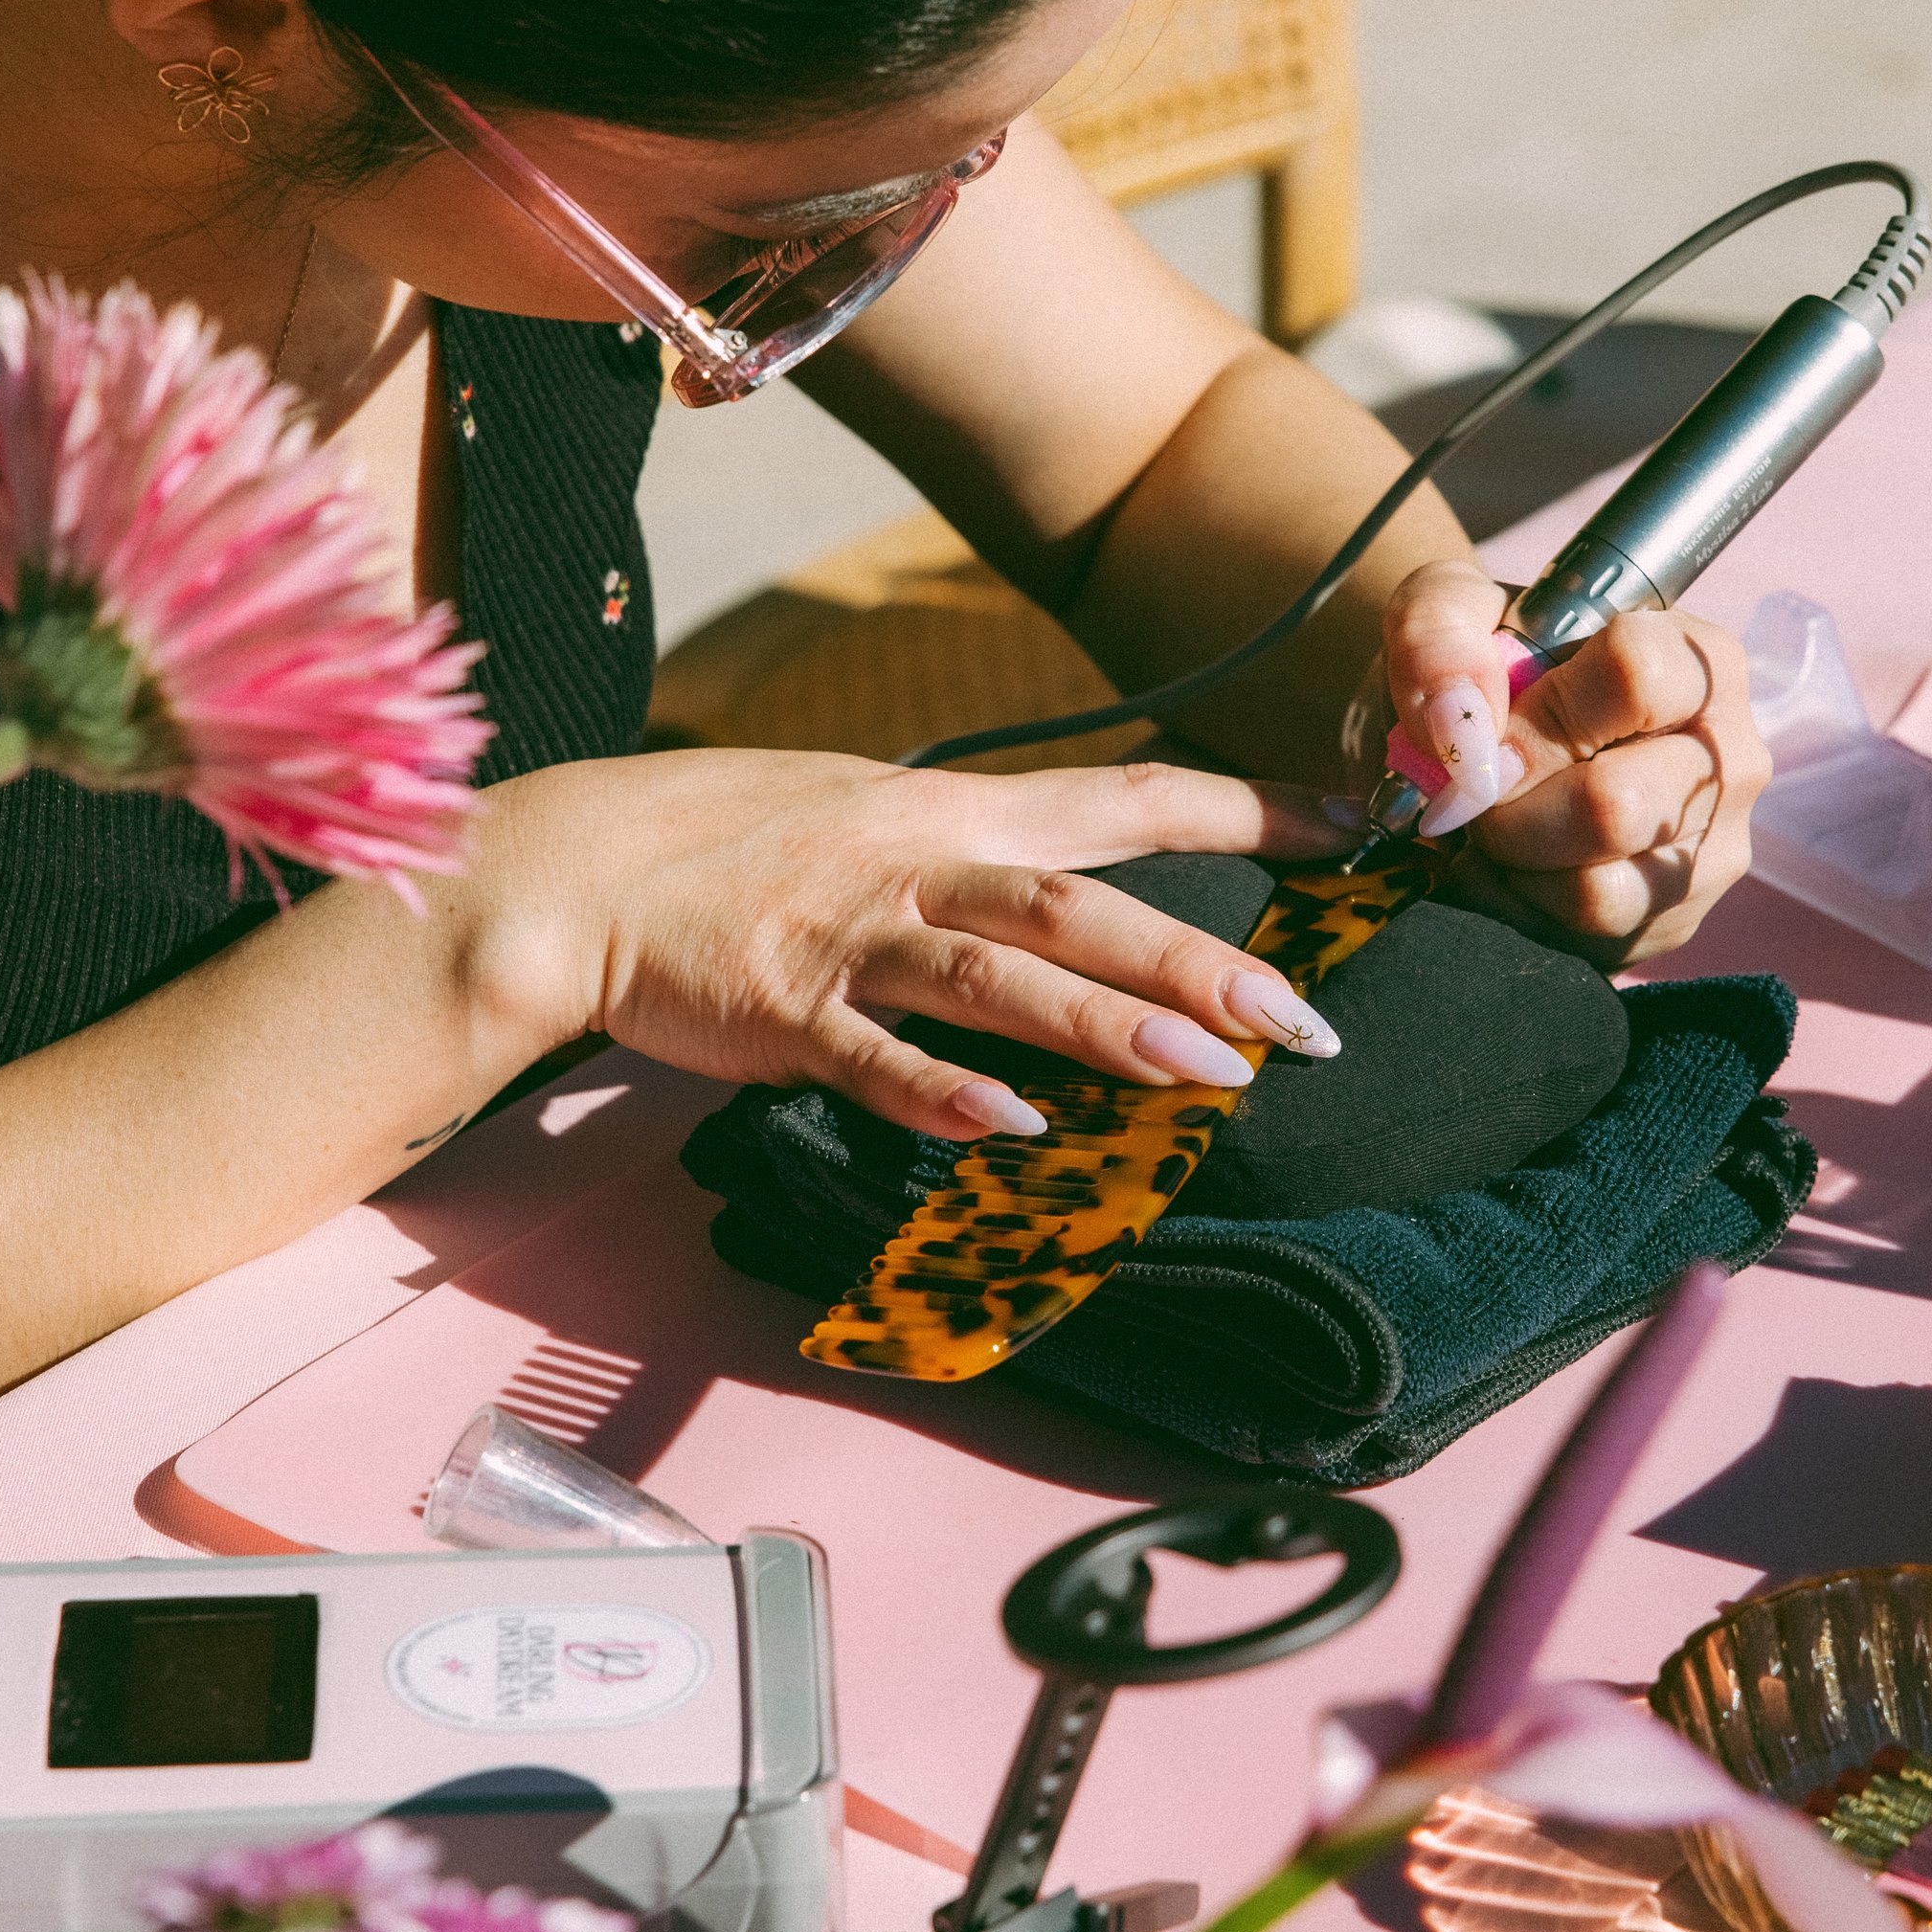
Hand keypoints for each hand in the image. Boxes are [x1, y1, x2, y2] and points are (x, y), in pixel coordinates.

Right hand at [471, 747, 1363, 1137]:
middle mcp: (917, 861)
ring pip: (998, 976)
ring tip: (1202, 1076)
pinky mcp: (786, 1013)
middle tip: (1300, 1021)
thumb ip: (976, 852)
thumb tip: (1080, 887)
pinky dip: (943, 1094)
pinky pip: (875, 1059)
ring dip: (1103, 1025)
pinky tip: (1012, 1131)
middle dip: (1199, 961)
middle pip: (1082, 905)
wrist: (580, 872)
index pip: (1125, 800)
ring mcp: (851, 937)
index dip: (1241, 809)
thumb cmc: (732, 845)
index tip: (1351, 829)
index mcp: (952, 807)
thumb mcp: (872, 813)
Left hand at [1378, 559, 1770, 960]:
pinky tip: (1504, 867)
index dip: (1536, 716)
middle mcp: (1728, 758)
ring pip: (1595, 889)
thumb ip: (1435, 632)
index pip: (1635, 677)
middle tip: (1475, 793)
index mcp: (1697, 661)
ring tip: (1490, 825)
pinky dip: (1513, 907)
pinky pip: (1580, 937)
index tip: (1487, 734)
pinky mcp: (1672, 924)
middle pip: (1613, 804)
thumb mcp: (1440, 615)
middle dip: (1508, 806)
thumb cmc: (1476, 676)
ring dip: (1508, 862)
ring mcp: (1710, 852)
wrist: (1470, 756)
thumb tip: (1459, 716)